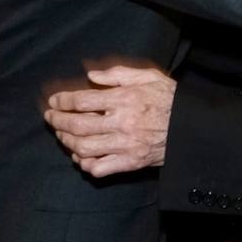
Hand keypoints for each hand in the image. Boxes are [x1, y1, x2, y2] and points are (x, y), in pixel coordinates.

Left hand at [44, 65, 175, 176]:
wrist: (190, 128)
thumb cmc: (169, 99)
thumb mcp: (148, 77)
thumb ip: (118, 74)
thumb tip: (91, 76)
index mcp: (125, 99)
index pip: (83, 101)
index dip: (63, 101)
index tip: (55, 101)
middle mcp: (122, 123)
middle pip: (78, 125)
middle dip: (58, 121)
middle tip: (51, 117)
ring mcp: (125, 145)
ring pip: (84, 148)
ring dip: (67, 141)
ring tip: (62, 135)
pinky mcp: (129, 162)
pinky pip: (99, 167)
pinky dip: (84, 163)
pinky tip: (80, 156)